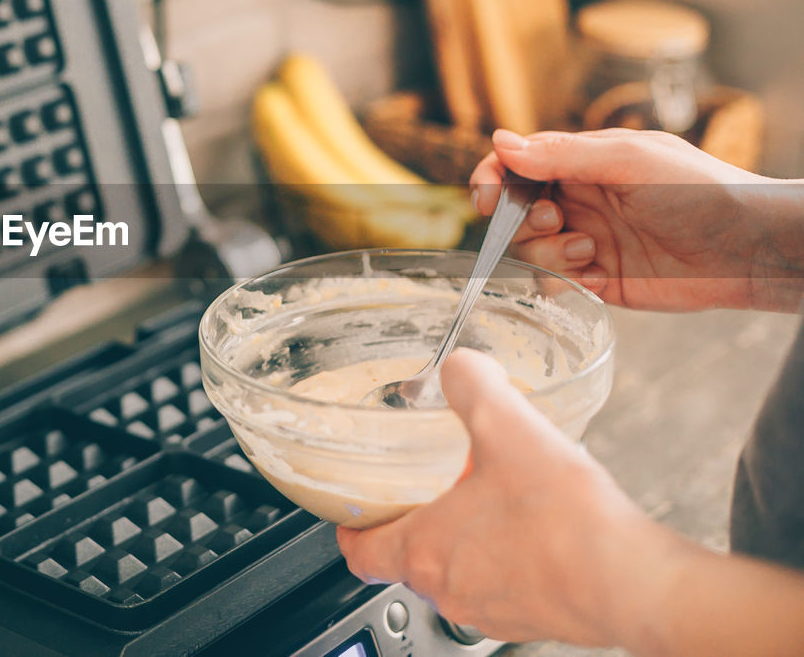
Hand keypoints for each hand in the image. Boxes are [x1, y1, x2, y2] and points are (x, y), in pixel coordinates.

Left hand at [336, 349, 676, 645]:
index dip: (351, 530)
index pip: (360, 554)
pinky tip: (537, 527)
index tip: (352, 517)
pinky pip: (506, 588)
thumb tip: (459, 367)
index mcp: (425, 551)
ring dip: (466, 542)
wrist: (635, 583)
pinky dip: (509, 560)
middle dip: (417, 524)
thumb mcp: (508, 428)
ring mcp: (493, 612)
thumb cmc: (566, 523)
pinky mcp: (535, 620)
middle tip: (430, 491)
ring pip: (460, 576)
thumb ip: (472, 387)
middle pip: (409, 562)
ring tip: (491, 502)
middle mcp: (451, 590)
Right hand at [470, 128, 803, 311]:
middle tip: (556, 221)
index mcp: (583, 163)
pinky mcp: (597, 281)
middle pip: (514, 212)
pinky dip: (563, 281)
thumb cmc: (702, 190)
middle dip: (523, 220)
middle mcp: (579, 201)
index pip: (518, 164)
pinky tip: (599, 275)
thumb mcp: (629, 160)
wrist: (748, 248)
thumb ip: (563, 154)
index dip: (493, 177)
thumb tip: (501, 143)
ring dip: (548, 252)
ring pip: (528, 251)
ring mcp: (586, 241)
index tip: (486, 197)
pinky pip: (553, 284)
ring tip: (590, 250)